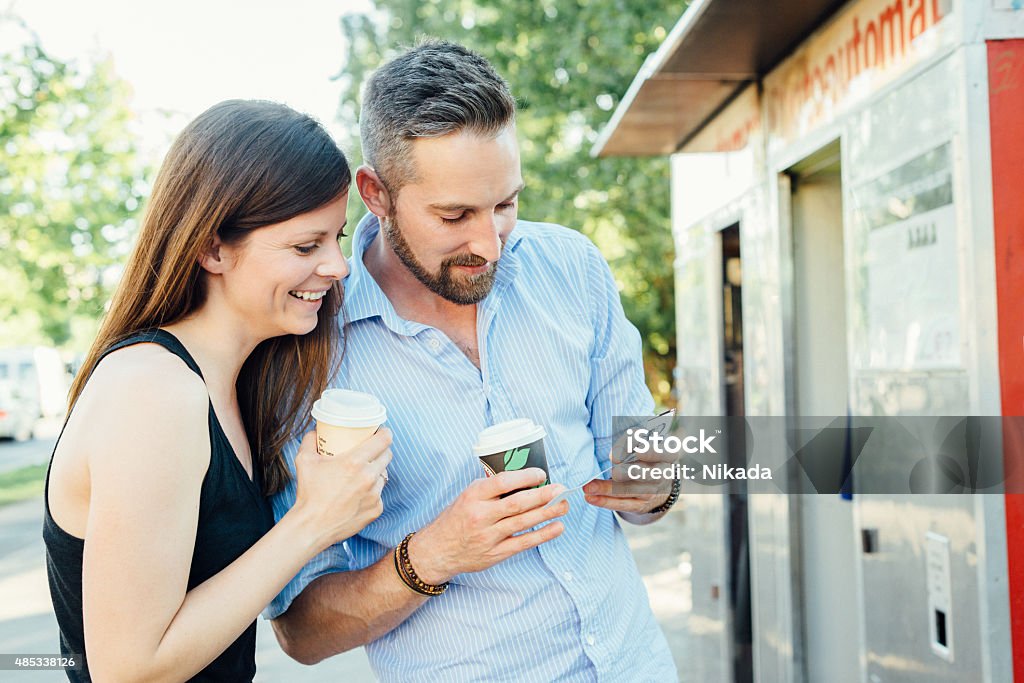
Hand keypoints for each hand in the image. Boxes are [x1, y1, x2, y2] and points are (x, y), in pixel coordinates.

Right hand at [290, 429, 392, 550]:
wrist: (311, 526)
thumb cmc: (308, 493)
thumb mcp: (304, 460)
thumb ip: (310, 441)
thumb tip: (315, 432)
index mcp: (355, 462)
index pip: (384, 440)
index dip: (385, 433)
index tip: (382, 431)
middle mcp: (369, 477)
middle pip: (387, 456)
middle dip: (381, 451)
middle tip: (372, 451)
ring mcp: (374, 495)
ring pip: (383, 476)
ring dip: (377, 472)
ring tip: (364, 474)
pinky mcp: (376, 510)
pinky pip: (378, 495)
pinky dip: (371, 493)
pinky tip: (359, 494)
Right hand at [408, 468, 567, 583]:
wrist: (437, 551)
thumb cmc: (456, 519)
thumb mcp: (467, 497)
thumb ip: (491, 489)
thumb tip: (526, 481)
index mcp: (473, 496)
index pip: (502, 482)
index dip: (525, 477)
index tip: (541, 473)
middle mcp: (481, 515)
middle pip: (517, 503)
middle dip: (543, 495)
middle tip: (562, 489)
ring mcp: (489, 536)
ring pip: (523, 522)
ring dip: (547, 513)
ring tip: (564, 505)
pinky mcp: (496, 553)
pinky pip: (523, 543)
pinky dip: (543, 535)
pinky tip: (557, 527)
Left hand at [582, 447, 674, 513]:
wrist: (659, 482)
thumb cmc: (647, 454)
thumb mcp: (647, 441)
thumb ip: (632, 439)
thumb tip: (614, 453)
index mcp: (667, 454)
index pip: (662, 452)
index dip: (651, 452)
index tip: (638, 450)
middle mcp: (662, 475)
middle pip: (646, 474)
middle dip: (630, 472)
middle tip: (615, 471)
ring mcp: (651, 492)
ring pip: (628, 490)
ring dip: (606, 489)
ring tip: (588, 487)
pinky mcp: (640, 505)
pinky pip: (621, 504)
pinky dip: (604, 501)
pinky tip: (590, 497)